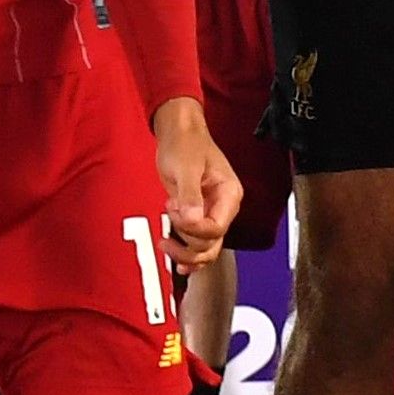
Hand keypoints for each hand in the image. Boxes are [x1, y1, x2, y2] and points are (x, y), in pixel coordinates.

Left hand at [154, 98, 237, 265]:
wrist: (178, 134)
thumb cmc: (186, 144)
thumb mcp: (186, 168)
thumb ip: (190, 195)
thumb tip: (192, 220)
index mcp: (229, 194)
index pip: (216, 228)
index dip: (194, 229)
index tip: (176, 213)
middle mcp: (223, 208)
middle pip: (211, 244)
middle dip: (187, 240)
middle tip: (170, 216)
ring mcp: (211, 213)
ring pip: (205, 249)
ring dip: (185, 252)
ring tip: (165, 242)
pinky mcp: (198, 216)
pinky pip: (196, 243)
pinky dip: (186, 254)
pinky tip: (175, 260)